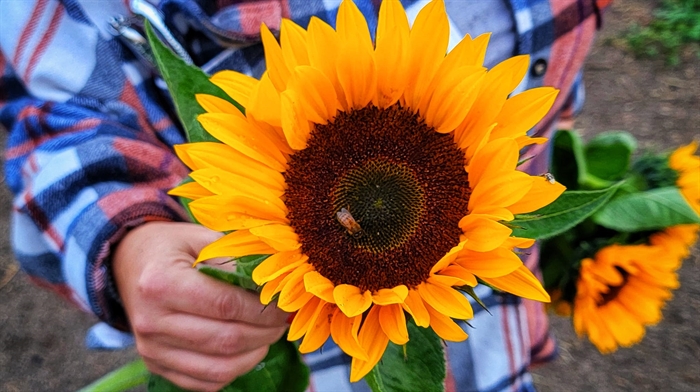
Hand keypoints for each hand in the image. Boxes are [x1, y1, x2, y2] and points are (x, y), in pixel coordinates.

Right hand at [113, 222, 287, 390]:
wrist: (130, 264)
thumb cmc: (173, 248)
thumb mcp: (202, 239)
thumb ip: (235, 260)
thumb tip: (273, 287)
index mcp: (161, 282)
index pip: (225, 305)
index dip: (262, 310)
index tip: (284, 306)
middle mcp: (151, 320)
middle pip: (225, 340)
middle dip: (264, 333)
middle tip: (282, 321)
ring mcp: (151, 348)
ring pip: (218, 367)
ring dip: (254, 355)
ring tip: (268, 335)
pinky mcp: (155, 365)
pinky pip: (204, 382)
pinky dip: (234, 370)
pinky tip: (247, 350)